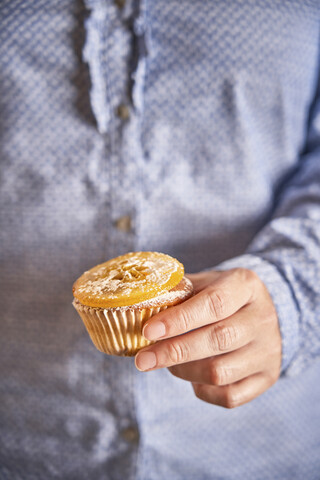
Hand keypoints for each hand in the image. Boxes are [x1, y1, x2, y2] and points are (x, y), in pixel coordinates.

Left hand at [135, 268, 281, 407]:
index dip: (179, 319)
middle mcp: (263, 318)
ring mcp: (268, 350)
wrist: (260, 314)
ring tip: (165, 363)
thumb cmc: (221, 296)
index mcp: (246, 286)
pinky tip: (191, 376)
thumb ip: (178, 292)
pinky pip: (229, 396)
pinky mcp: (267, 377)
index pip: (214, 303)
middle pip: (218, 339)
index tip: (148, 331)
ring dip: (184, 371)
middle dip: (174, 352)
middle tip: (142, 360)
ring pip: (221, 372)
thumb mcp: (204, 282)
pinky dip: (202, 390)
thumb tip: (140, 307)